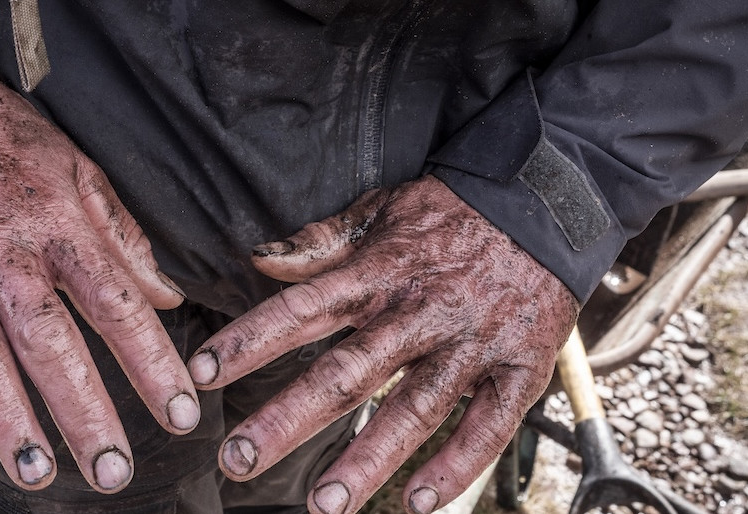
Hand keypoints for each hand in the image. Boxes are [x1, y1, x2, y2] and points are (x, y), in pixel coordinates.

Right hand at [0, 50, 195, 493]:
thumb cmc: (11, 139)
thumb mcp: (80, 169)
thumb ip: (122, 238)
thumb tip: (168, 299)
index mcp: (58, 224)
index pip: (115, 304)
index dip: (151, 363)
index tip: (183, 416)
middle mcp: (2, 247)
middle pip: (47, 339)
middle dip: (83, 411)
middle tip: (113, 475)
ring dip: (5, 414)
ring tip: (36, 472)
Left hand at [187, 176, 578, 512]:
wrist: (547, 205)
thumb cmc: (451, 213)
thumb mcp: (381, 210)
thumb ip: (320, 241)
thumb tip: (257, 259)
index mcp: (378, 273)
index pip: (301, 309)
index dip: (249, 340)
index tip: (200, 372)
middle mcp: (418, 313)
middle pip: (346, 374)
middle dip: (287, 419)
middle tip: (238, 459)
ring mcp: (470, 345)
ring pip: (412, 410)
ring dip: (366, 462)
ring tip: (324, 506)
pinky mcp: (519, 370)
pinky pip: (489, 426)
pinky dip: (457, 466)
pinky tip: (420, 503)